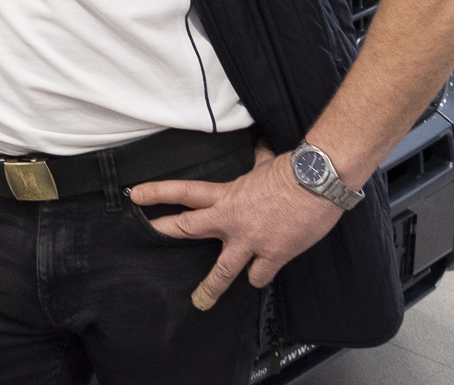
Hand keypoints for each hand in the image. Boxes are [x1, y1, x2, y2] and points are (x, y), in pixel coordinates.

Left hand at [128, 143, 344, 311]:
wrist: (318, 181)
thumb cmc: (293, 169)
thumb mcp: (265, 165)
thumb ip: (257, 165)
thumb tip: (261, 152)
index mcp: (226, 195)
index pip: (183, 192)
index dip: (156, 193)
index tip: (135, 195)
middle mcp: (231, 220)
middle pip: (187, 228)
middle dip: (164, 231)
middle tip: (146, 235)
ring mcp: (250, 241)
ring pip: (222, 271)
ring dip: (210, 288)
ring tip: (201, 301)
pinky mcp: (272, 256)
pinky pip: (258, 276)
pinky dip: (258, 275)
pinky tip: (259, 274)